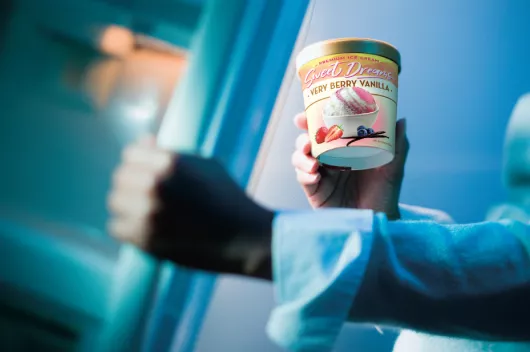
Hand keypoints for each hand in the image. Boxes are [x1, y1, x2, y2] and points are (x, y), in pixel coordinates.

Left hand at [107, 136, 273, 279]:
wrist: (244, 237)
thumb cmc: (227, 197)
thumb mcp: (205, 164)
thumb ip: (171, 153)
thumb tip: (144, 140)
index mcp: (170, 161)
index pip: (130, 154)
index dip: (140, 164)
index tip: (151, 175)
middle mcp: (155, 184)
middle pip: (119, 178)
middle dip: (133, 185)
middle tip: (151, 197)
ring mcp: (148, 213)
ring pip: (115, 202)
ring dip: (128, 207)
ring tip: (149, 213)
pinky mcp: (146, 239)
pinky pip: (116, 227)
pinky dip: (128, 229)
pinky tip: (147, 229)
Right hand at [292, 113, 408, 219]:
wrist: (378, 221)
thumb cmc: (385, 195)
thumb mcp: (392, 168)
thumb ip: (397, 145)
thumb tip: (401, 120)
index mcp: (344, 150)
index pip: (325, 131)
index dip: (313, 120)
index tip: (307, 113)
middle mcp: (330, 161)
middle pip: (307, 143)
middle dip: (302, 138)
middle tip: (307, 139)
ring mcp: (321, 177)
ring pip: (300, 159)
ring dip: (301, 157)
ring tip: (313, 162)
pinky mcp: (315, 193)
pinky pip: (303, 179)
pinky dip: (304, 175)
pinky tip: (314, 175)